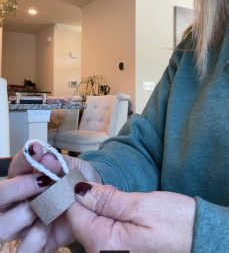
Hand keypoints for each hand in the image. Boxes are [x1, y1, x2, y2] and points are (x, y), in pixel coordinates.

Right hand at [7, 142, 100, 251]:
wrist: (91, 197)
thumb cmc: (74, 178)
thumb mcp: (69, 166)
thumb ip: (57, 162)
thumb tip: (44, 156)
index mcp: (21, 180)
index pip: (13, 168)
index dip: (23, 161)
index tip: (38, 152)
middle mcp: (17, 203)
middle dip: (18, 188)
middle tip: (43, 183)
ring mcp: (24, 224)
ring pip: (5, 227)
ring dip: (25, 216)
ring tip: (46, 208)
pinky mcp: (38, 242)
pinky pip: (26, 249)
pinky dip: (34, 241)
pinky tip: (47, 230)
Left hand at [67, 183, 195, 252]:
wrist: (201, 241)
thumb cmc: (177, 223)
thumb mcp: (141, 205)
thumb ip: (107, 200)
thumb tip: (79, 190)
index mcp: (104, 243)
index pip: (73, 214)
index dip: (74, 192)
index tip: (79, 177)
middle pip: (80, 221)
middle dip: (88, 200)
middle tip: (108, 188)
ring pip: (90, 226)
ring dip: (98, 209)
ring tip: (116, 199)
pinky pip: (101, 234)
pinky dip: (106, 219)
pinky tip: (119, 212)